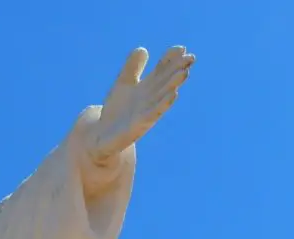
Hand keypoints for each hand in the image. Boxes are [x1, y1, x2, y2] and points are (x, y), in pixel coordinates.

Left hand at [88, 46, 194, 162]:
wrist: (103, 134)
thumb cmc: (117, 109)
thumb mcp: (123, 83)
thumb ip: (132, 68)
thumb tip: (143, 49)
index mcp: (147, 86)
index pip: (161, 70)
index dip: (170, 59)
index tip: (181, 48)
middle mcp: (151, 98)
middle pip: (166, 81)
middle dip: (178, 70)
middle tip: (190, 57)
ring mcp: (147, 112)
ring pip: (163, 96)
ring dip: (174, 85)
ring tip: (184, 73)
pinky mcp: (139, 125)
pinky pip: (154, 114)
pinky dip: (163, 104)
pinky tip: (173, 95)